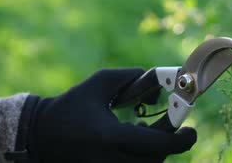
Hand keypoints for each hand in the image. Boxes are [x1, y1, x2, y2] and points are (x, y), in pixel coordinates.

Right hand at [13, 69, 196, 162]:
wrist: (39, 137)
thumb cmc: (70, 106)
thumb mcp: (100, 83)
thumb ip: (132, 77)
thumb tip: (159, 88)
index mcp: (111, 138)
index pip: (158, 146)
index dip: (182, 140)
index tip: (192, 130)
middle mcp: (111, 161)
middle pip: (157, 158)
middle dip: (168, 140)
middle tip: (170, 122)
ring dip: (154, 148)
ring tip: (142, 127)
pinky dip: (142, 156)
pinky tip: (131, 138)